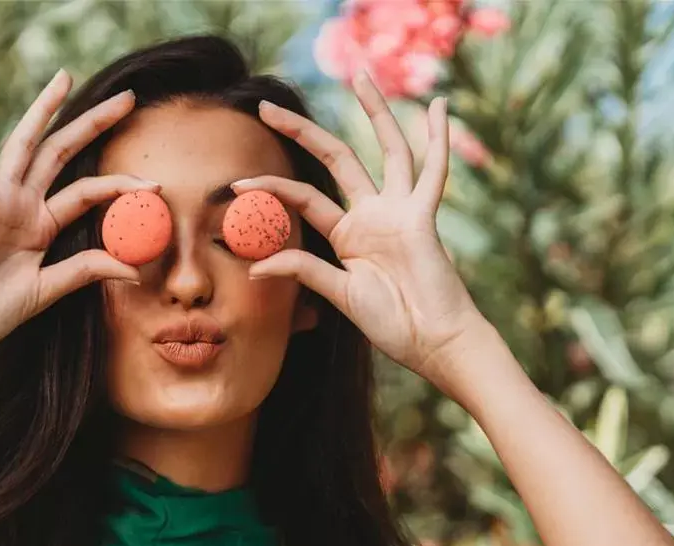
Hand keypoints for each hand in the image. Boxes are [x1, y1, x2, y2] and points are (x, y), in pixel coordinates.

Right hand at [0, 70, 156, 360]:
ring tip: (66, 76)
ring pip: (28, 144)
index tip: (156, 183)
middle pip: (63, 152)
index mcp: (40, 226)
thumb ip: (85, 271)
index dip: (121, 185)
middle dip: (94, 124)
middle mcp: (22, 204)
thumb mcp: (47, 290)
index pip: (87, 193)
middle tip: (126, 98)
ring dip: (45, 108)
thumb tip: (134, 268)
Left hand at [232, 70, 488, 381]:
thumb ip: (304, 272)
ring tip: (360, 76)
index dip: (269, 188)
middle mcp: (372, 215)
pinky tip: (437, 106)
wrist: (433, 341)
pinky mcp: (423, 217)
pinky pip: (433, 173)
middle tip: (265, 106)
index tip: (235, 184)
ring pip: (387, 150)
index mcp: (348, 235)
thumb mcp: (340, 295)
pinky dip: (438, 140)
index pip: (302, 197)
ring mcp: (399, 211)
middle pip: (336, 158)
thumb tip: (255, 268)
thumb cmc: (393, 324)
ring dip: (376, 112)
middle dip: (300, 131)